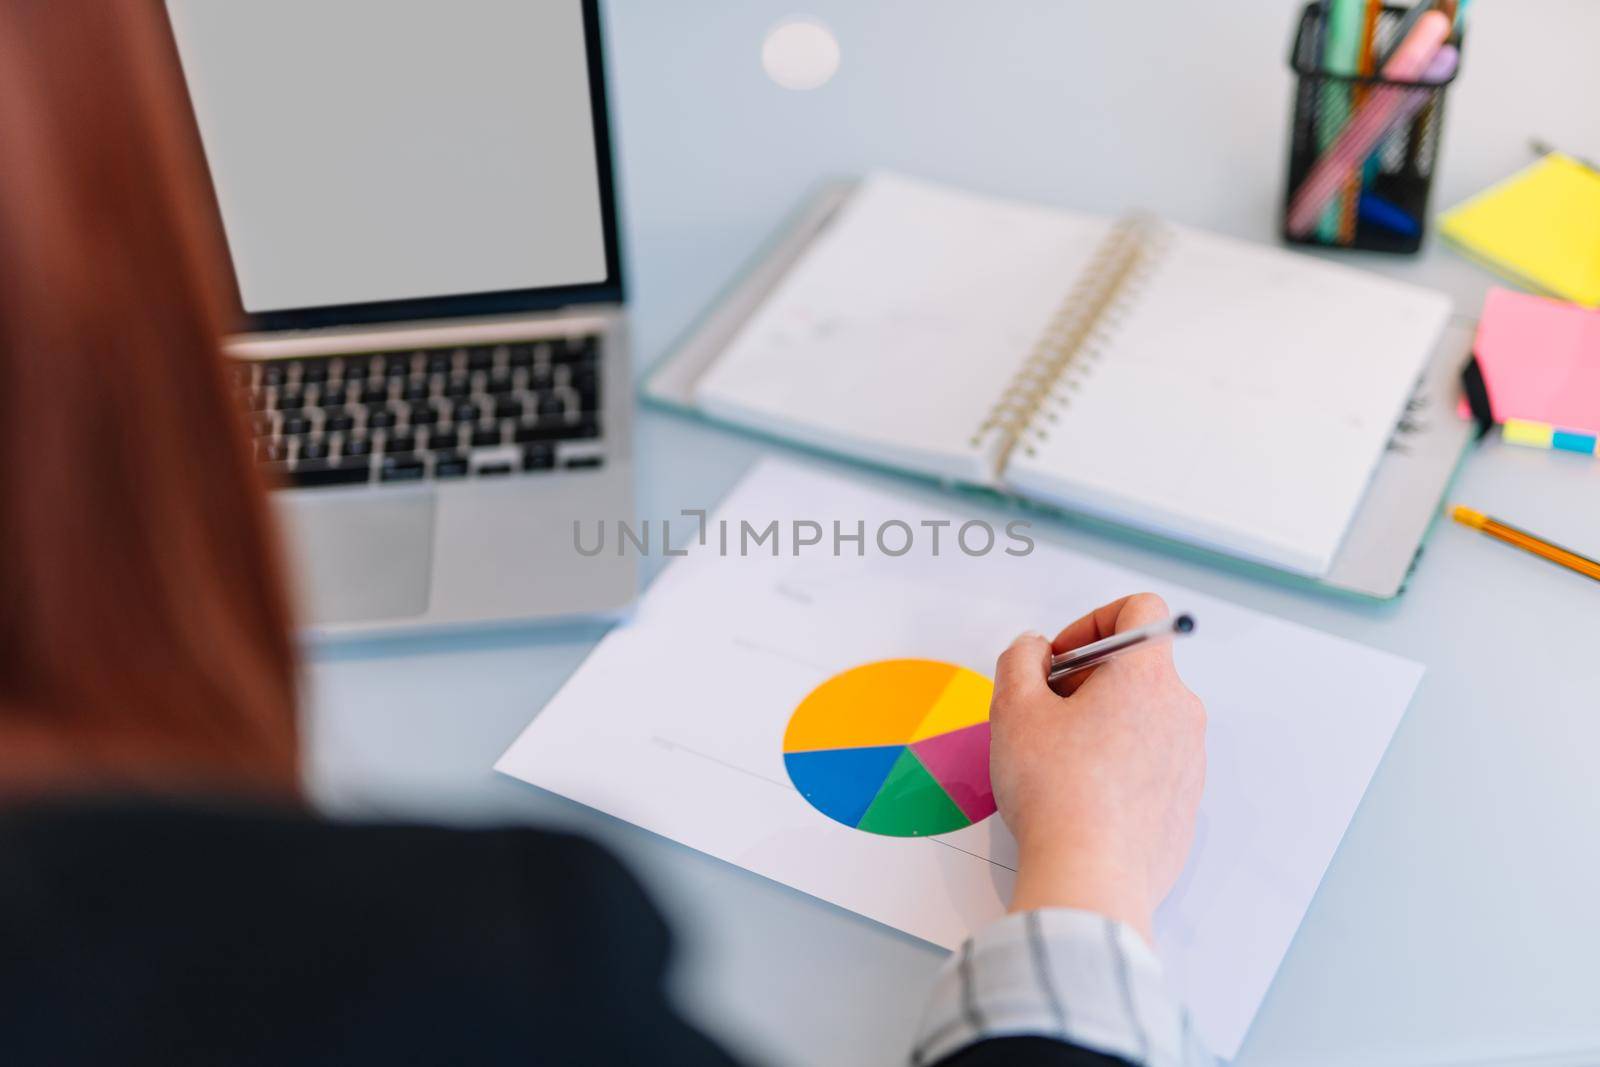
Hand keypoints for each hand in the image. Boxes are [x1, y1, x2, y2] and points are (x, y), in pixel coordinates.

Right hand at [989, 593, 1205, 943]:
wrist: (1089, 876)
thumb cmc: (1056, 793)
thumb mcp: (1013, 708)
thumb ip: (1019, 660)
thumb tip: (1033, 651)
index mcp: (1146, 677)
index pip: (1141, 610)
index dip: (1092, 622)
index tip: (1062, 658)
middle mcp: (1180, 712)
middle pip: (1137, 668)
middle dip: (1087, 680)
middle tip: (1046, 712)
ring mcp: (1188, 760)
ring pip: (1143, 717)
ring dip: (1102, 723)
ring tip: (1058, 759)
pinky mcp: (1183, 802)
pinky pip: (1151, 762)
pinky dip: (1118, 764)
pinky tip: (1080, 793)